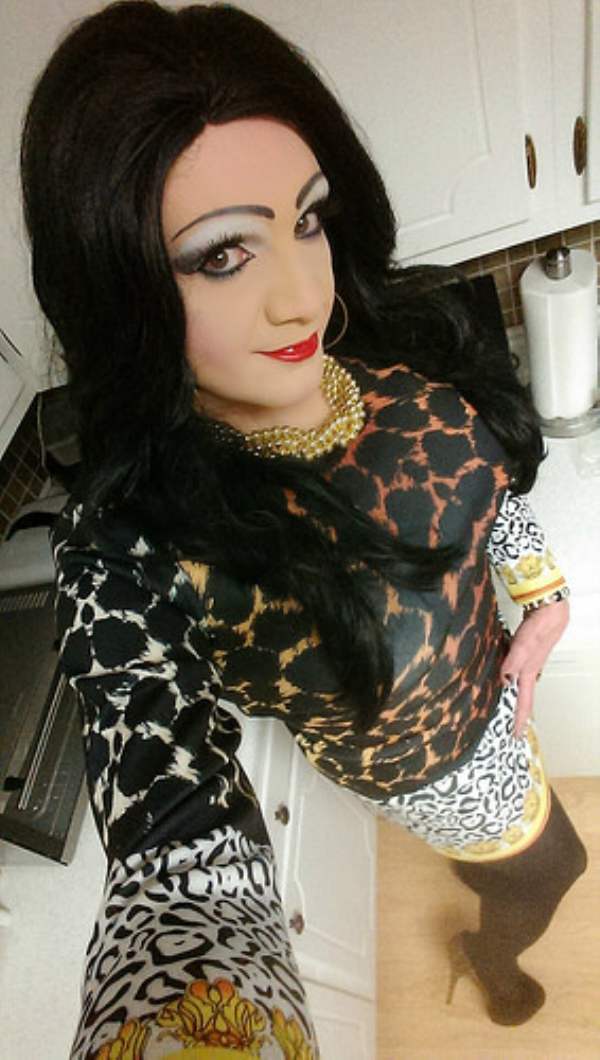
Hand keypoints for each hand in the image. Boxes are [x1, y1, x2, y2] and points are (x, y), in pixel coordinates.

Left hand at [501, 599, 568, 737]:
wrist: (551, 612)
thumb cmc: (538, 628)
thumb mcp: (523, 645)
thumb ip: (513, 661)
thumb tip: (504, 680)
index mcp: (528, 674)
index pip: (524, 703)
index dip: (519, 720)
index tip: (516, 737)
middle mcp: (529, 672)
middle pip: (522, 698)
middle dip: (516, 714)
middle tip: (509, 727)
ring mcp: (529, 663)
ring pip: (519, 686)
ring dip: (513, 698)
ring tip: (506, 709)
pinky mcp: (526, 653)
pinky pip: (516, 672)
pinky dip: (510, 680)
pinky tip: (504, 679)